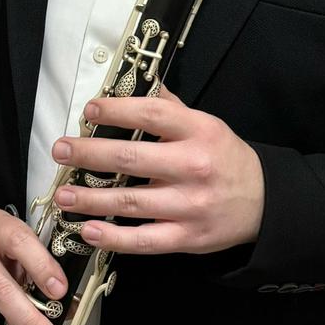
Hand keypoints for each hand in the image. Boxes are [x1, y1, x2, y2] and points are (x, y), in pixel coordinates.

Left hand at [50, 84, 263, 256]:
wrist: (264, 203)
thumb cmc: (226, 159)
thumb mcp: (207, 124)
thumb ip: (171, 108)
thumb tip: (136, 84)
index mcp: (199, 131)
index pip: (151, 115)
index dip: (116, 111)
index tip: (89, 111)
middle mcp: (193, 167)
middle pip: (131, 158)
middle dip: (88, 154)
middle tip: (60, 151)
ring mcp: (190, 205)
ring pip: (131, 202)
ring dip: (90, 199)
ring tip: (63, 195)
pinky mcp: (187, 238)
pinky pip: (144, 240)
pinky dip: (114, 238)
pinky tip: (88, 231)